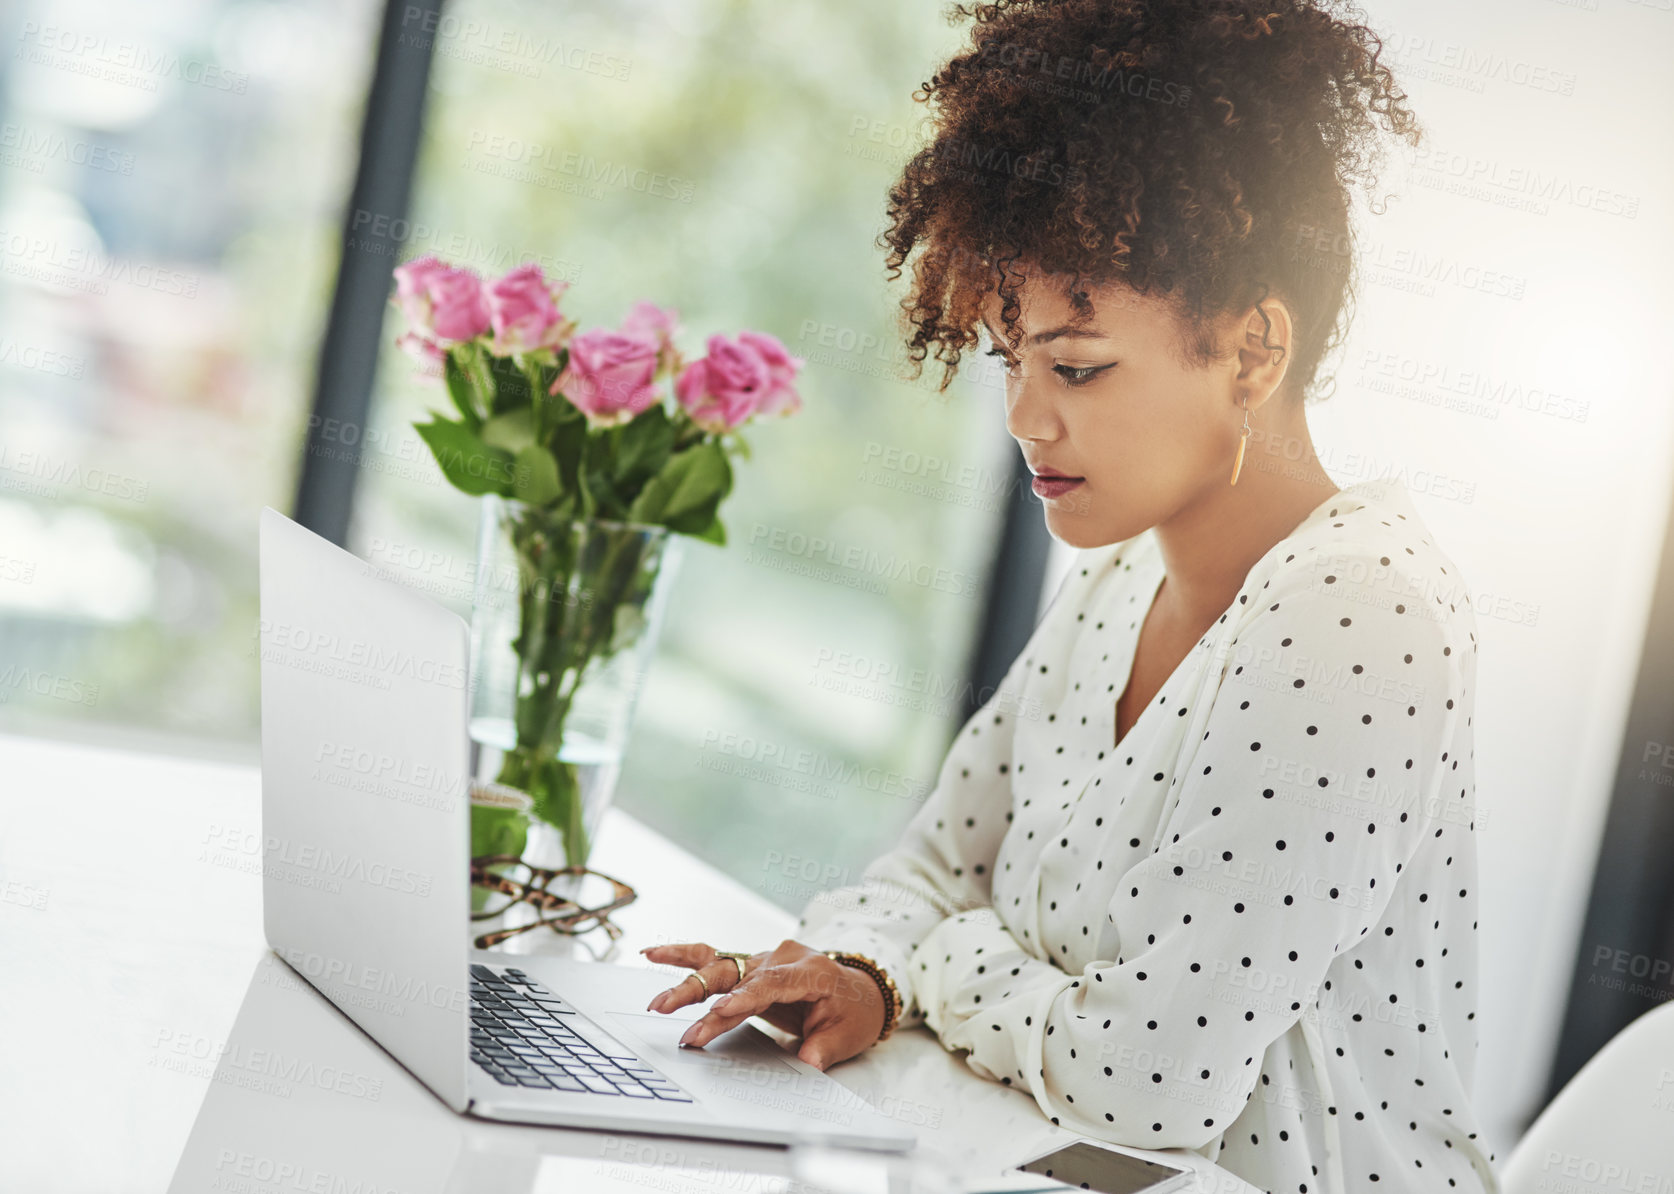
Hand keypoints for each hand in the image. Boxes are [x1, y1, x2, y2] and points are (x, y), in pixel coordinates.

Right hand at [640, 938, 886, 1070]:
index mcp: (809, 969)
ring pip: (719, 966)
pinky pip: (715, 959)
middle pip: (735, 974)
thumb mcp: (848, 1035)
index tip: (720, 1011)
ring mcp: (763, 960)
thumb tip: (806, 1063)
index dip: (744, 997)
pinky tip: (653, 954)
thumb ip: (824, 1048)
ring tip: (656, 999)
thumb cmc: (854, 1012)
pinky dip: (684, 956)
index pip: (770, 983)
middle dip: (701, 995)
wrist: (859, 992)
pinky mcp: (750, 967)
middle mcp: (781, 959)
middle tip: (670, 1015)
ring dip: (685, 982)